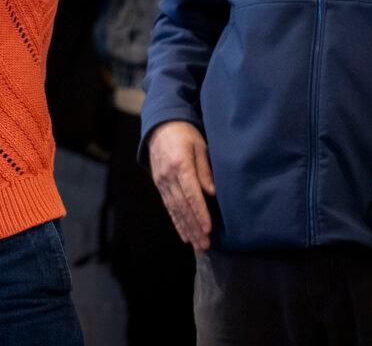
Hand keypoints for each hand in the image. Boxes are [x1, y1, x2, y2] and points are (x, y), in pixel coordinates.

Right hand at [148, 120, 215, 250]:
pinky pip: (168, 207)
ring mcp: (161, 182)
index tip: (208, 228)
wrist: (160, 127)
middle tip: (205, 244)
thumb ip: (205, 169)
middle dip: (194, 227)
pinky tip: (184, 235)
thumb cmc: (185, 134)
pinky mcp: (159, 185)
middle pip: (182, 206)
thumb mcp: (199, 146)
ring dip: (186, 229)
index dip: (200, 212)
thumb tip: (212, 192)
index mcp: (179, 164)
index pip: (191, 193)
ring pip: (174, 210)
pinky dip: (176, 222)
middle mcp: (168, 176)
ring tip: (197, 244)